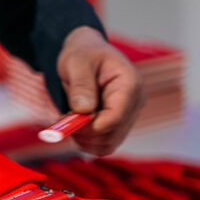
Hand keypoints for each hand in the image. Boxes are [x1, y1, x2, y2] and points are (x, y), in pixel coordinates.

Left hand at [56, 26, 145, 155]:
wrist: (87, 54)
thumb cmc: (83, 54)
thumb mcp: (77, 62)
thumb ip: (81, 85)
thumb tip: (83, 110)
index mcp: (130, 85)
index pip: (115, 118)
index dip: (90, 126)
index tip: (67, 120)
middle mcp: (135, 103)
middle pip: (111, 135)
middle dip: (84, 133)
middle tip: (64, 120)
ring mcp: (129, 116)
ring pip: (108, 145)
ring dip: (84, 140)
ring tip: (69, 121)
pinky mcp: (119, 125)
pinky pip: (105, 145)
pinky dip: (87, 142)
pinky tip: (76, 127)